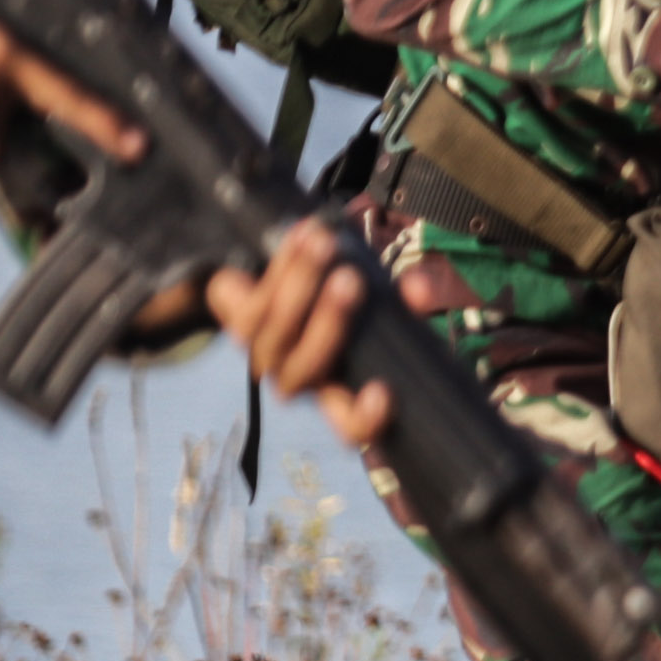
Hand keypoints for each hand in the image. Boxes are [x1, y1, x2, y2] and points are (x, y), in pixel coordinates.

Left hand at [201, 219, 392, 446]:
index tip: (384, 391)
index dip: (365, 419)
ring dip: (302, 283)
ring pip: (278, 331)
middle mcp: (300, 381)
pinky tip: (303, 234)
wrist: (268, 288)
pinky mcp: (240, 326)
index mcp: (338, 391)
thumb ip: (404, 302)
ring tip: (326, 243)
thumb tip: (421, 289)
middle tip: (352, 281)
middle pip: (306, 371)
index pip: (351, 427)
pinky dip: (284, 263)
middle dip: (329, 323)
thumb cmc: (337, 307)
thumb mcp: (381, 306)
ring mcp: (266, 356)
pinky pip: (259, 298)